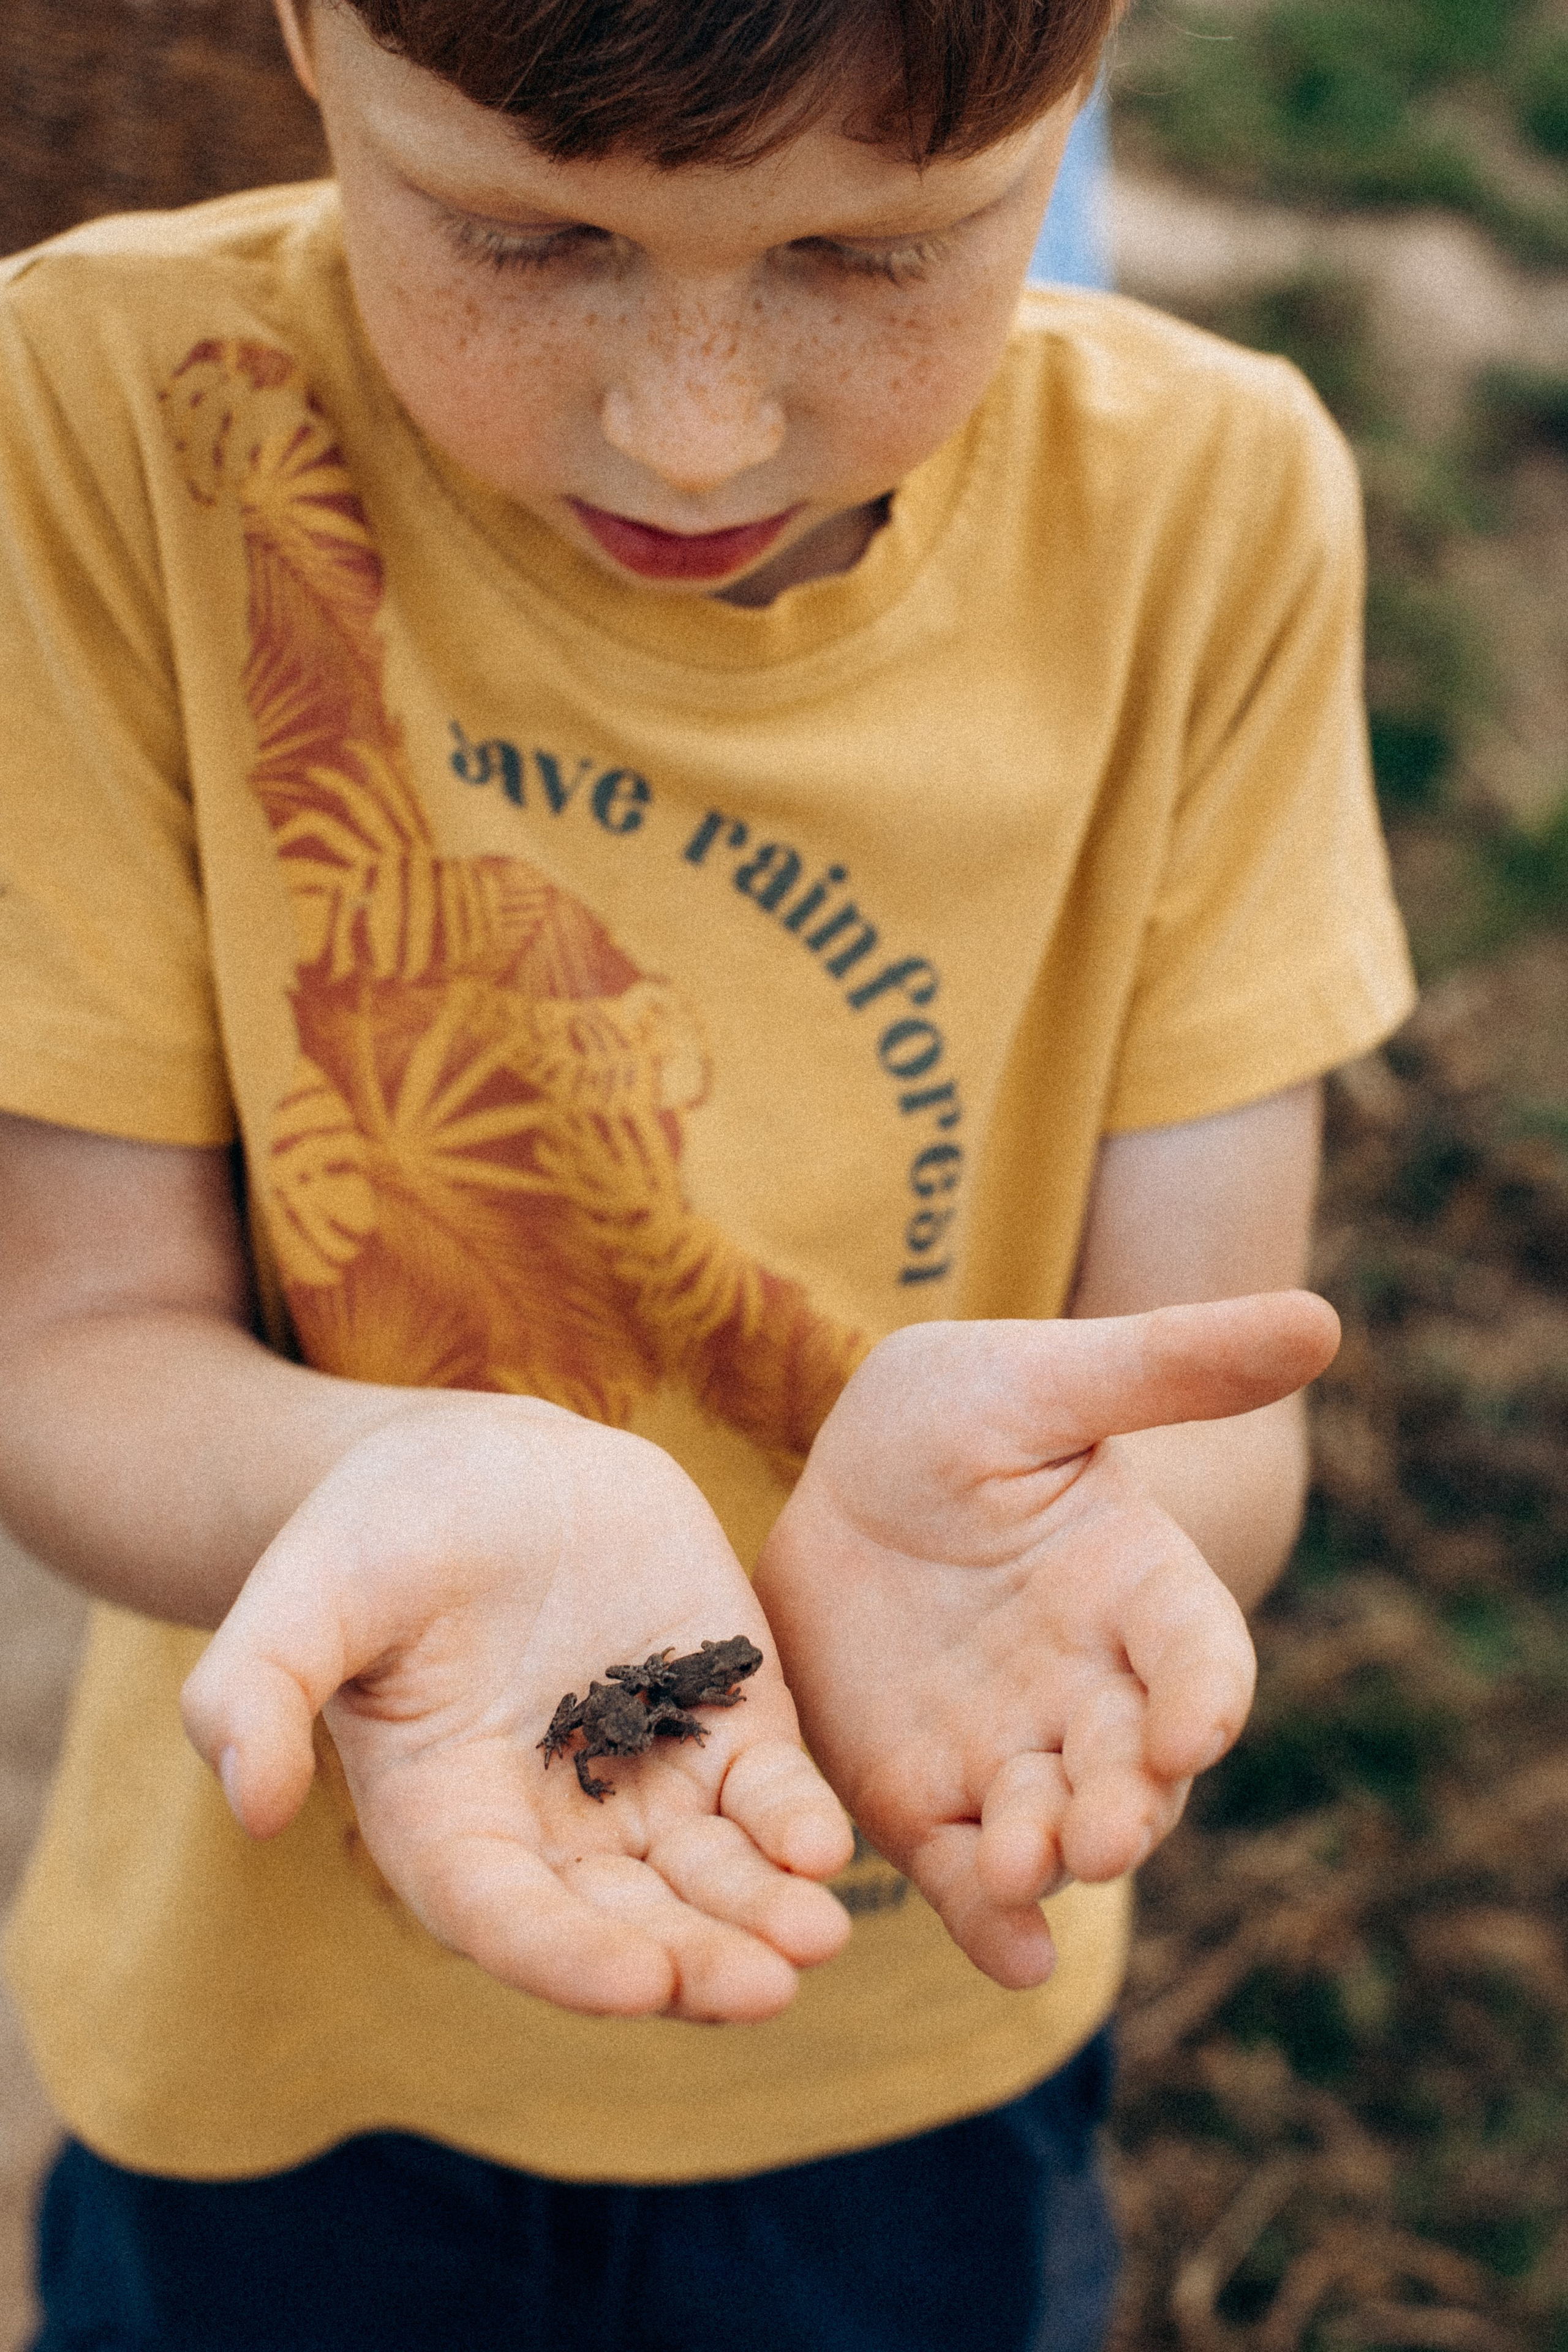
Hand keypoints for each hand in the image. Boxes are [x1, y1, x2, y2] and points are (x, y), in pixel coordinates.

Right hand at [182, 1397, 852, 2022]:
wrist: (479, 1465)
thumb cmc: (369, 1537)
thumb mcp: (302, 1598)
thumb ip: (257, 1690)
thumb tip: (250, 1800)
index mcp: (449, 1827)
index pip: (510, 1919)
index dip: (571, 1958)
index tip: (639, 1984)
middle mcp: (554, 1829)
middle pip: (630, 1923)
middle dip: (695, 1961)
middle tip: (764, 1986)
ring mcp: (646, 1776)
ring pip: (711, 1875)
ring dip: (762, 1913)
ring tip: (818, 1937)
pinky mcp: (720, 1717)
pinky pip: (765, 1790)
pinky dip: (795, 1821)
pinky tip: (825, 1845)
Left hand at [752, 1292, 1339, 1988]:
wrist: (841, 1478)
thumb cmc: (957, 1411)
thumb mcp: (1046, 1376)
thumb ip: (1168, 1363)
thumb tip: (1319, 1319)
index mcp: (1140, 1591)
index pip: (1199, 1654)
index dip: (1204, 1692)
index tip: (1194, 1724)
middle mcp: (1093, 1688)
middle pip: (1138, 1767)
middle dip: (1130, 1803)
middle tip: (1104, 1831)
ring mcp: (1012, 1750)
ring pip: (1054, 1828)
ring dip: (1051, 1859)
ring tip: (1026, 1873)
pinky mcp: (926, 1795)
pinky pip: (963, 1869)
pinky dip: (986, 1917)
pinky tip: (1002, 1951)